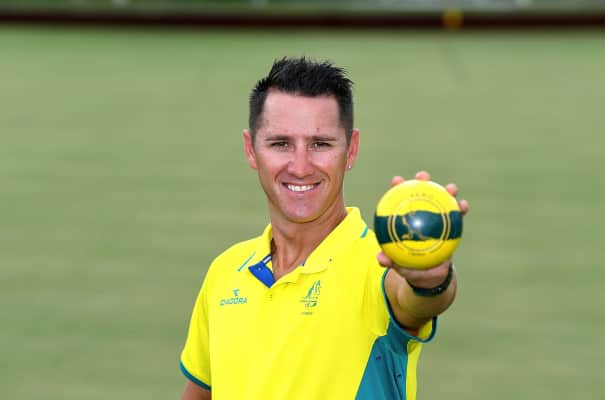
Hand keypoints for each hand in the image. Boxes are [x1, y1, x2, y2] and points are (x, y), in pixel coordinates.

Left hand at [376, 171, 468, 288]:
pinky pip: (457, 216)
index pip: (400, 200)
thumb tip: (381, 258)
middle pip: (422, 193)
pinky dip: (461, 209)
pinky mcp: (451, 226)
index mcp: (406, 220)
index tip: (397, 180)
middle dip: (423, 180)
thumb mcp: (400, 265)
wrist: (430, 276)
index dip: (398, 187)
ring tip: (451, 188)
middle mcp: (422, 215)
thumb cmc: (411, 267)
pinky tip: (464, 206)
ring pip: (442, 201)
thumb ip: (391, 261)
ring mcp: (437, 219)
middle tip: (423, 177)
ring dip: (447, 191)